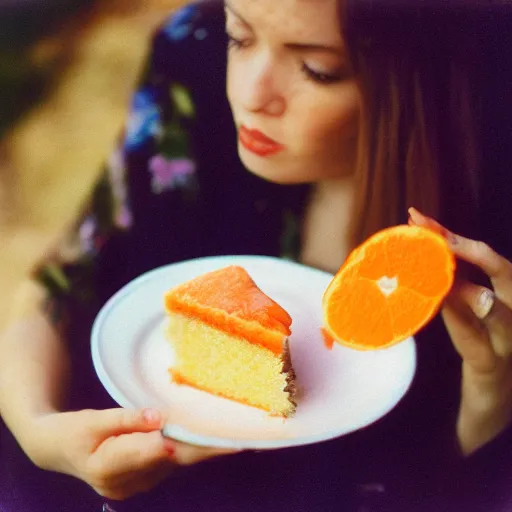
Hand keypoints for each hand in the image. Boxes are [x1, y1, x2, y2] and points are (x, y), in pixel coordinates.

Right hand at [29, 408, 233, 499]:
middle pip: (174, 461)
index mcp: (108, 467)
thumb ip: (127, 419)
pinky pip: (173, 464)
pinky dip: (192, 450)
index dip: (188, 443)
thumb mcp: (93, 420)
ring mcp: (136, 485)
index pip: (155, 452)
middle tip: (241, 438)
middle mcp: (126, 484)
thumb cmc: (73, 431)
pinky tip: (211, 439)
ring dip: (204, 449)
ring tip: (234, 433)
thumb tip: (160, 417)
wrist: (59, 450)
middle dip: (208, 449)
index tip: (214, 437)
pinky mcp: (144, 480)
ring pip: (177, 463)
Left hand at [409, 208, 511, 454]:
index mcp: (507, 297)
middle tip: (426, 229)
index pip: (485, 257)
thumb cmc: (479, 350)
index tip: (417, 217)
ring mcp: (510, 342)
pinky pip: (481, 345)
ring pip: (500, 308)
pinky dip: (463, 324)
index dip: (452, 236)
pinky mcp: (494, 369)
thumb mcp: (465, 314)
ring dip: (467, 284)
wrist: (493, 404)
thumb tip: (411, 262)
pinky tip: (444, 306)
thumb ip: (449, 289)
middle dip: (465, 247)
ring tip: (438, 263)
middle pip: (503, 271)